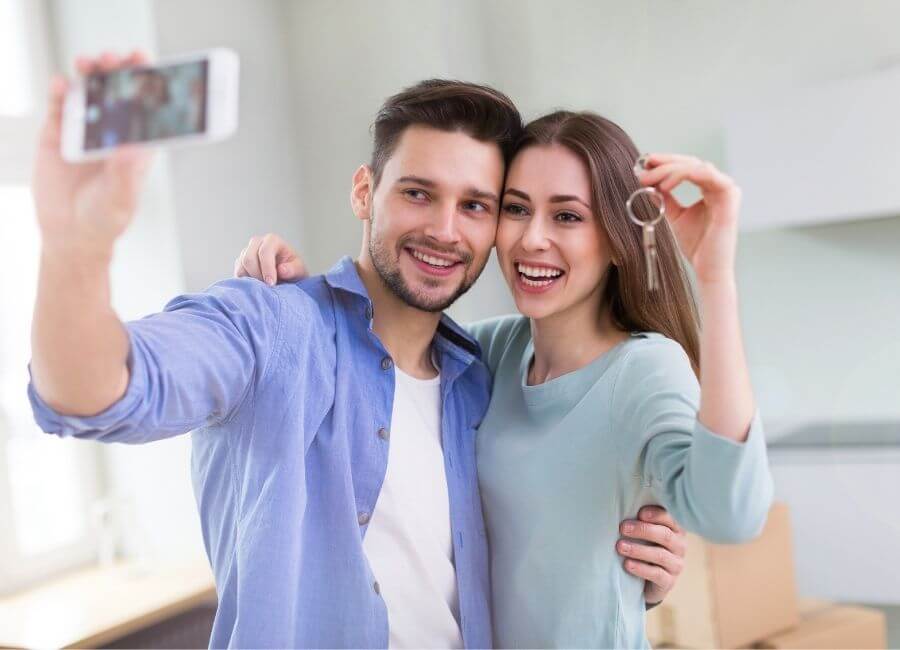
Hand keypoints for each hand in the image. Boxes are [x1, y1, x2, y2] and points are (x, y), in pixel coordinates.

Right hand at [33, 51, 153, 253]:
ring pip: (89, 91)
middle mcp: (113, 130)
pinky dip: (60, 91)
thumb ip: (125, 174)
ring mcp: (85, 129)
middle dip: (118, 70)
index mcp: (137, 143)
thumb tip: (132, 148)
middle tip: (115, 59)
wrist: (70, 233)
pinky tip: (62, 84)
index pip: (146, 106)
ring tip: (89, 64)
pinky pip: (59, 105)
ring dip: (91, 73)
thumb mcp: (120, 199)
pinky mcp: (57, 133)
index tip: (146, 63)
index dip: (147, 82)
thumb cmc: (105, 218)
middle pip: (118, 90)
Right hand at [234, 233, 307, 284]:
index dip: (267, 268)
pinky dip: (246, 283)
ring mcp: (246, 252)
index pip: (264, 252)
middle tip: (267, 289)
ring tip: (265, 288)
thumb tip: (281, 270)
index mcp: (272, 240)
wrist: (286, 276)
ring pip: (241, 267)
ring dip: (252, 281)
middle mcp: (257, 243)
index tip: (272, 283)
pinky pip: (238, 274)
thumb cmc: (293, 270)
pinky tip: (258, 287)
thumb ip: (293, 269)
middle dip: (257, 276)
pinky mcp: (240, 263)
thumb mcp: (299, 270)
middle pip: (248, 258)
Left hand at [616, 506, 685, 605]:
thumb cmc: (643, 548)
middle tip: (623, 528)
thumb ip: (639, 521)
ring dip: (638, 550)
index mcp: (674, 530)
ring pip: (660, 555)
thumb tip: (622, 507)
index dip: (656, 514)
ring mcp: (676, 565)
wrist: (646, 581)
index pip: (670, 519)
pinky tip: (627, 564)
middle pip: (665, 535)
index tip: (640, 513)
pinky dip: (641, 568)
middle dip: (643, 530)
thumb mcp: (643, 534)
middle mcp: (679, 546)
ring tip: (620, 546)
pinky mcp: (669, 582)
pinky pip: (657, 574)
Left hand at [637, 153, 740, 285]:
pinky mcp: (730, 197)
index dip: (665, 162)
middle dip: (664, 164)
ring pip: (696, 166)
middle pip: (690, 162)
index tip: (643, 164)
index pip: (687, 166)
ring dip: (670, 170)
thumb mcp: (674, 216)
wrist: (708, 268)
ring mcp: (727, 189)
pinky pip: (708, 175)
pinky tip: (666, 184)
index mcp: (710, 188)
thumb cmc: (696, 245)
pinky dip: (686, 175)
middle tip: (643, 171)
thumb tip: (649, 184)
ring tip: (650, 180)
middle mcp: (720, 185)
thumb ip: (665, 199)